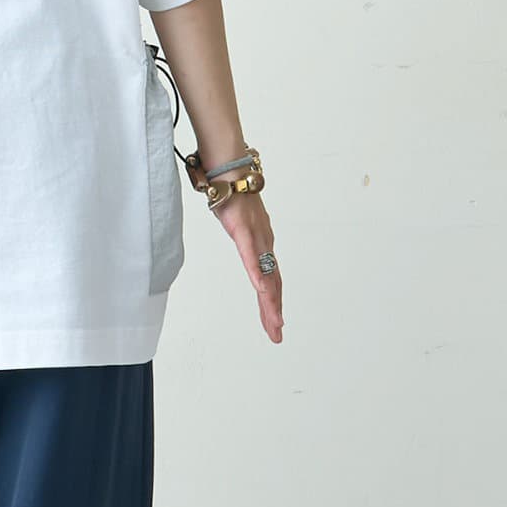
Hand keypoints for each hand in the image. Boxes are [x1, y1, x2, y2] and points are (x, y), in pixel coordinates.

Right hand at [215, 190, 283, 343]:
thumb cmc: (231, 192)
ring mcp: (256, 239)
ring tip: (275, 325)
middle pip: (272, 284)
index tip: (274, 323)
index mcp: (261, 244)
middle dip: (274, 312)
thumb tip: (235, 233)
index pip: (270, 278)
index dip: (273, 302)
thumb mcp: (234, 221)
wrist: (229, 170)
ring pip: (266, 276)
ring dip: (271, 303)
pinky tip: (263, 293)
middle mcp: (264, 244)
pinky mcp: (245, 232)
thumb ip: (238, 232)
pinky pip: (252, 259)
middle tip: (277, 335)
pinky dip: (259, 277)